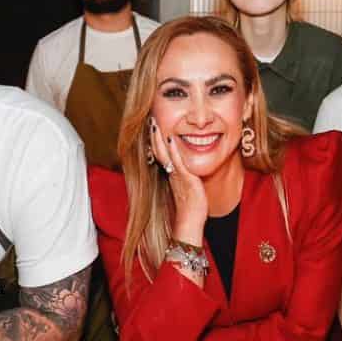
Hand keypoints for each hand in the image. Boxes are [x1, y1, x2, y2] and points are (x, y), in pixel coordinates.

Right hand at [149, 120, 206, 242]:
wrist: (191, 221)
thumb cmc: (192, 206)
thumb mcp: (186, 187)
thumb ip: (184, 177)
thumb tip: (185, 169)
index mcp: (171, 174)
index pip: (161, 154)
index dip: (156, 141)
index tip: (153, 126)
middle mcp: (171, 173)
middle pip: (159, 151)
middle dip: (154, 135)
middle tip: (150, 120)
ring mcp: (176, 176)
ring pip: (164, 154)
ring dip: (159, 138)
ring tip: (154, 124)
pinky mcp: (184, 179)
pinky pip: (177, 162)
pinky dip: (173, 149)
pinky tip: (170, 138)